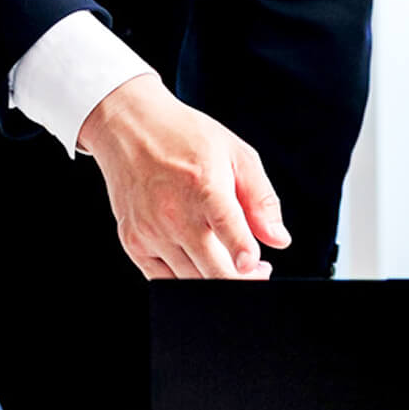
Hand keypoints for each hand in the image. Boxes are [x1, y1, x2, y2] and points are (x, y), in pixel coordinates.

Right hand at [76, 75, 291, 278]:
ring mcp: (150, 232)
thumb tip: (279, 239)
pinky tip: (200, 261)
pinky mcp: (132, 242)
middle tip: (257, 270)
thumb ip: (262, 199)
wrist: (129, 127)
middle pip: (213, 272)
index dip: (246, 258)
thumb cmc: (184, 137)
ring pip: (191, 282)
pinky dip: (186, 281)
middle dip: (243, 279)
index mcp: (204, 186)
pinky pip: (162, 281)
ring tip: (232, 263)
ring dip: (217, 282)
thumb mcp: (236, 154)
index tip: (256, 266)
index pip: (228, 232)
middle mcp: (174, 213)